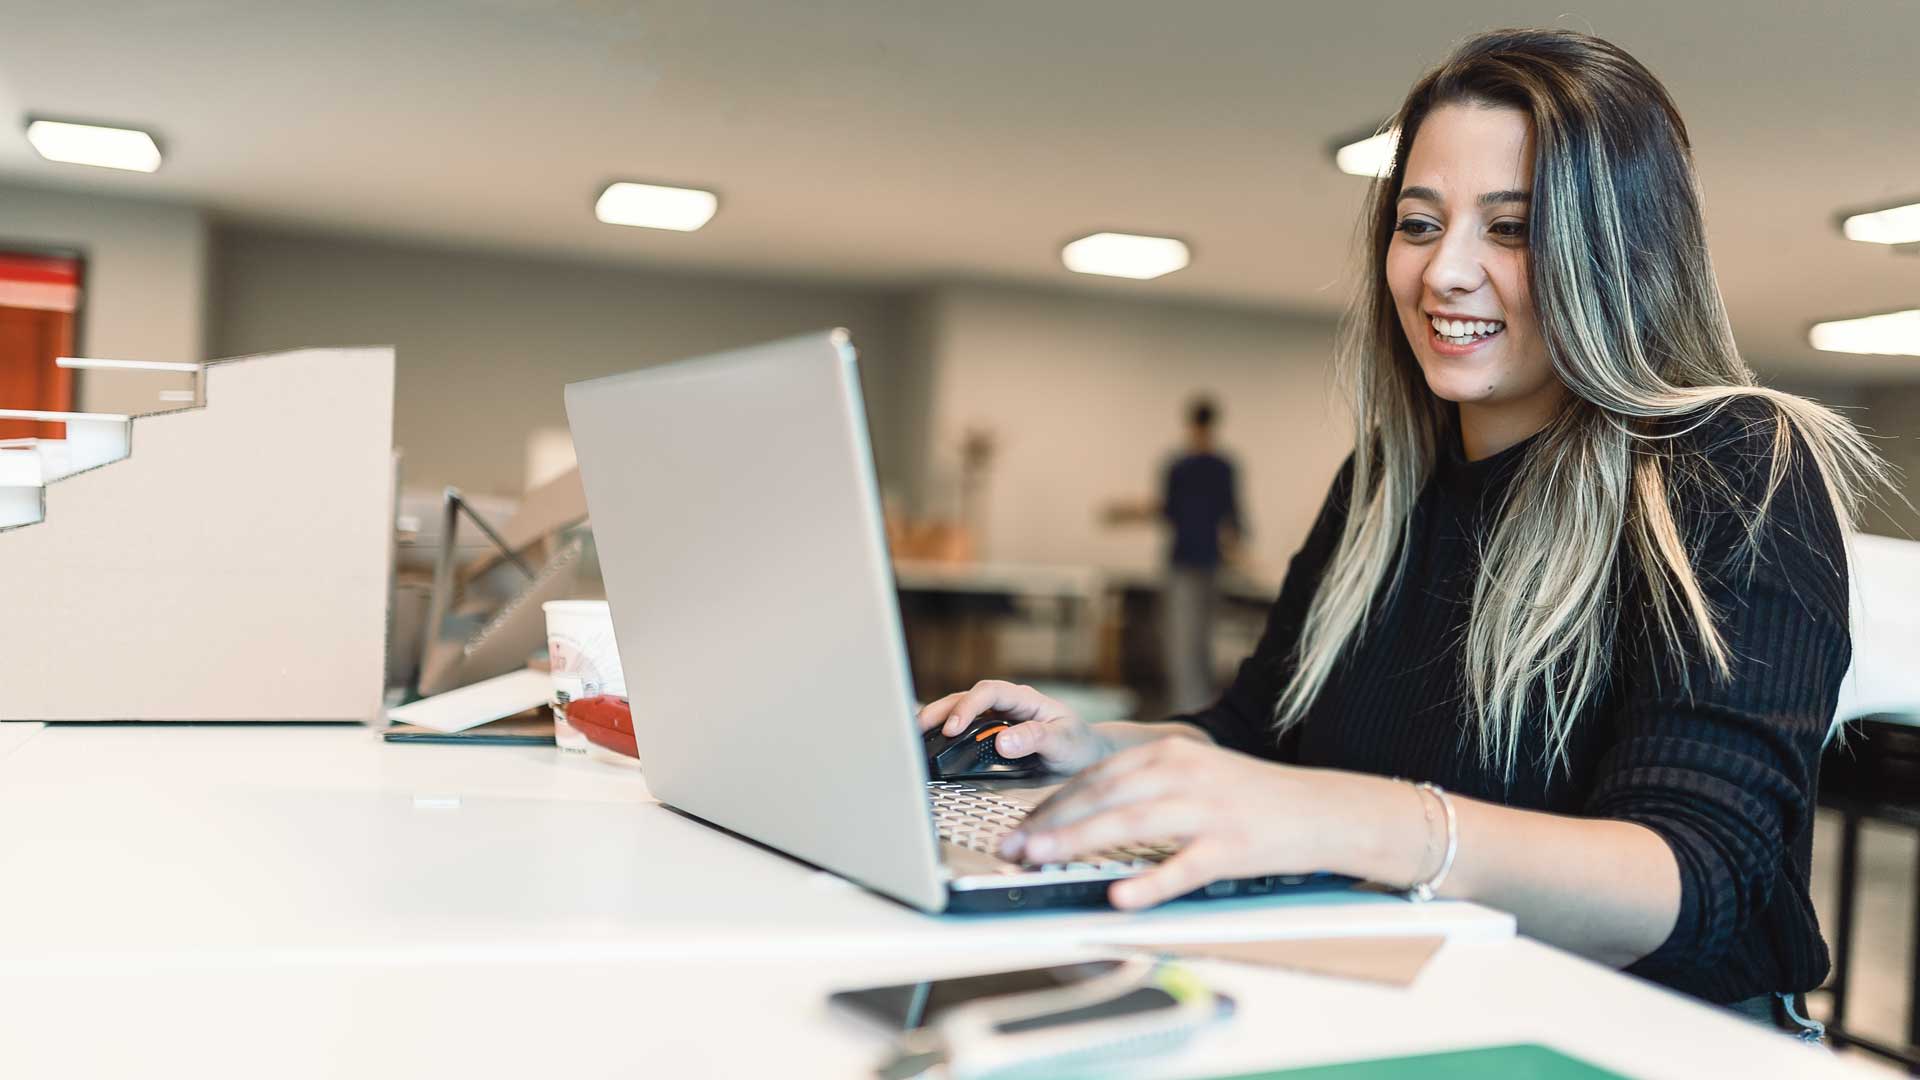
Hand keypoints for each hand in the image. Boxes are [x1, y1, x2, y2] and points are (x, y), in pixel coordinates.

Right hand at [916, 680, 1112, 775]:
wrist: (1086, 756)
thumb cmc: (1079, 744)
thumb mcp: (1064, 741)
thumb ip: (1036, 739)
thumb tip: (1003, 741)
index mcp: (1023, 699)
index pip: (988, 691)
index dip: (968, 706)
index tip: (953, 728)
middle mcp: (1005, 705)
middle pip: (964, 698)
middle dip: (939, 711)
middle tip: (918, 729)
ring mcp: (995, 719)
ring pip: (959, 712)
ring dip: (936, 721)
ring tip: (913, 736)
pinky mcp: (989, 736)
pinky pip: (963, 732)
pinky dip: (944, 736)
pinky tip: (929, 746)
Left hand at [1002, 738, 1327, 908]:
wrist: (1321, 810)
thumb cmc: (1251, 798)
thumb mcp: (1194, 775)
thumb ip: (1144, 786)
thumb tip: (1086, 810)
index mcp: (1169, 754)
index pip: (1095, 776)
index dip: (1051, 801)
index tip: (1018, 823)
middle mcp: (1183, 774)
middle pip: (1102, 795)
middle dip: (1049, 821)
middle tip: (1011, 845)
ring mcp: (1208, 810)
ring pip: (1131, 823)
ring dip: (1077, 842)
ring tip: (1039, 858)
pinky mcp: (1232, 846)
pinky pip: (1184, 867)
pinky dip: (1150, 882)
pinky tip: (1120, 896)